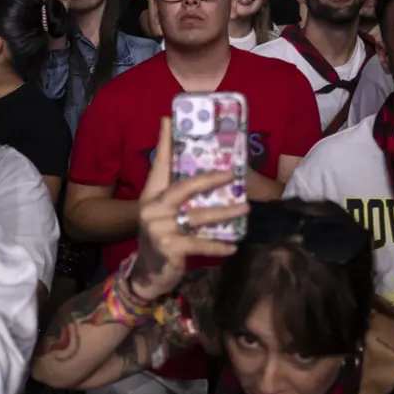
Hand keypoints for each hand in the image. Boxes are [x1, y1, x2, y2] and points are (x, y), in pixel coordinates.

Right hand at [127, 118, 246, 299]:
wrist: (148, 274)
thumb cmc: (161, 237)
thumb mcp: (163, 212)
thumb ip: (175, 189)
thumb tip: (193, 170)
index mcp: (151, 196)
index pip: (158, 165)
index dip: (164, 143)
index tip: (169, 119)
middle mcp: (152, 209)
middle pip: (183, 188)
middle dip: (209, 179)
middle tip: (232, 174)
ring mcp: (159, 230)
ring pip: (198, 216)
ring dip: (224, 213)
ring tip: (245, 208)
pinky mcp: (169, 249)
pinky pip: (199, 243)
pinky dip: (218, 246)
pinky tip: (233, 246)